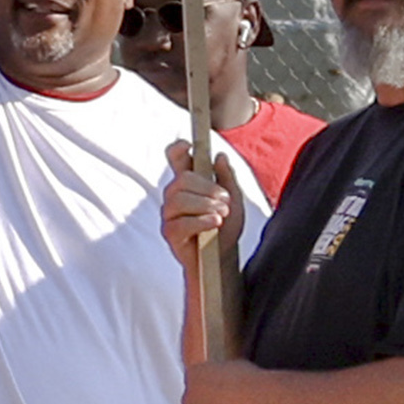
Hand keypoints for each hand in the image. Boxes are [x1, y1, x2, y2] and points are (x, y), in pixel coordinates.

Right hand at [157, 139, 240, 267]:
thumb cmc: (225, 227)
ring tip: (222, 215)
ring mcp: (170, 214)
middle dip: (207, 188)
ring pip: (180, 199)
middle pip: (182, 178)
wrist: (224, 258)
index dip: (178, 149)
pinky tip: (215, 223)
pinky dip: (201, 221)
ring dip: (205, 205)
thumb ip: (227, 177)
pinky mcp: (170, 233)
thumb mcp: (234, 199)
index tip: (188, 145)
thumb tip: (220, 156)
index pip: (175, 159)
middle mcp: (175, 196)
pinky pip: (181, 222)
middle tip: (225, 201)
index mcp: (188, 183)